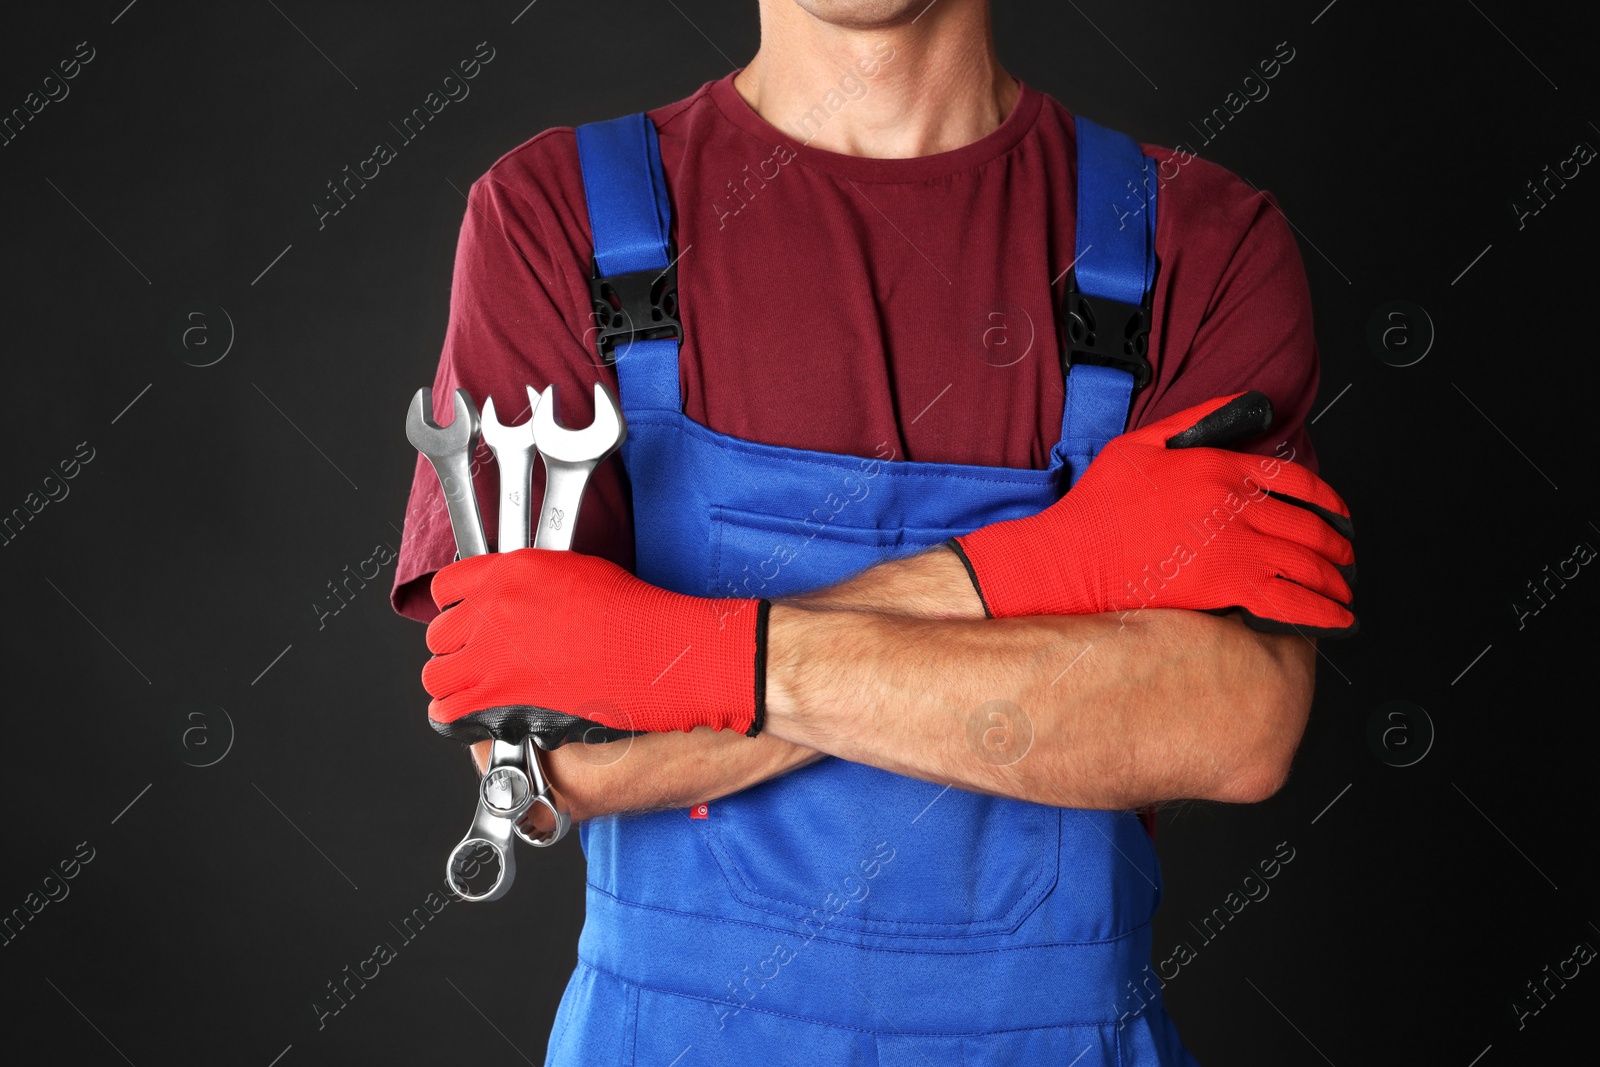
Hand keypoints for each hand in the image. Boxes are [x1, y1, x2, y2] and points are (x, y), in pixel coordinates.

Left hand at [423, 549, 767, 742]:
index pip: (446, 587)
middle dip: (455, 647)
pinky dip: (455, 716)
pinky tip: (474, 713)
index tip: (465, 619)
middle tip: (479, 658)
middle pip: (438, 635)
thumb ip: (528, 582)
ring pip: (436, 675)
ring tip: (474, 687)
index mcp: (507, 572)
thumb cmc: (630, 614)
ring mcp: (491, 656)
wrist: (655, 651)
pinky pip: (448, 711)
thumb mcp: (573, 572)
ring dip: (452, 681)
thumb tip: (515, 596)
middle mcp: (491, 611)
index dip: (455, 607)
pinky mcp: (500, 698)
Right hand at [948, 392, 1356, 634]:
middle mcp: (1236, 505)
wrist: (1075, 556)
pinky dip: (1322, 611)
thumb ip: (1196, 420)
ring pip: (1308, 563)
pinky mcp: (1228, 587)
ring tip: (1343, 591)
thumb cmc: (1100, 505)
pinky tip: (1336, 618)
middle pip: (1310, 525)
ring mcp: (1236, 547)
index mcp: (1220, 467)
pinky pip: (1292, 600)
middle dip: (1337, 545)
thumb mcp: (1142, 442)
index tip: (1340, 512)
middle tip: (1346, 556)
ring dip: (1335, 579)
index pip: (1295, 479)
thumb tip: (1244, 403)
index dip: (1328, 498)